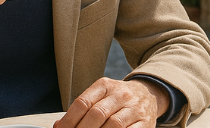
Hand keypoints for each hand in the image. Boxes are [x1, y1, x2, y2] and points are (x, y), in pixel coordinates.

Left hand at [54, 78, 168, 127]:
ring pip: (114, 125)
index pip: (83, 102)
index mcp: (105, 85)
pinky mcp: (145, 123)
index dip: (69, 120)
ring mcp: (134, 108)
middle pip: (97, 114)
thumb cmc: (118, 99)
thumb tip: (59, 126)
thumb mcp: (100, 96)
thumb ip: (82, 109)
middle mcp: (120, 94)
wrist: (149, 94)